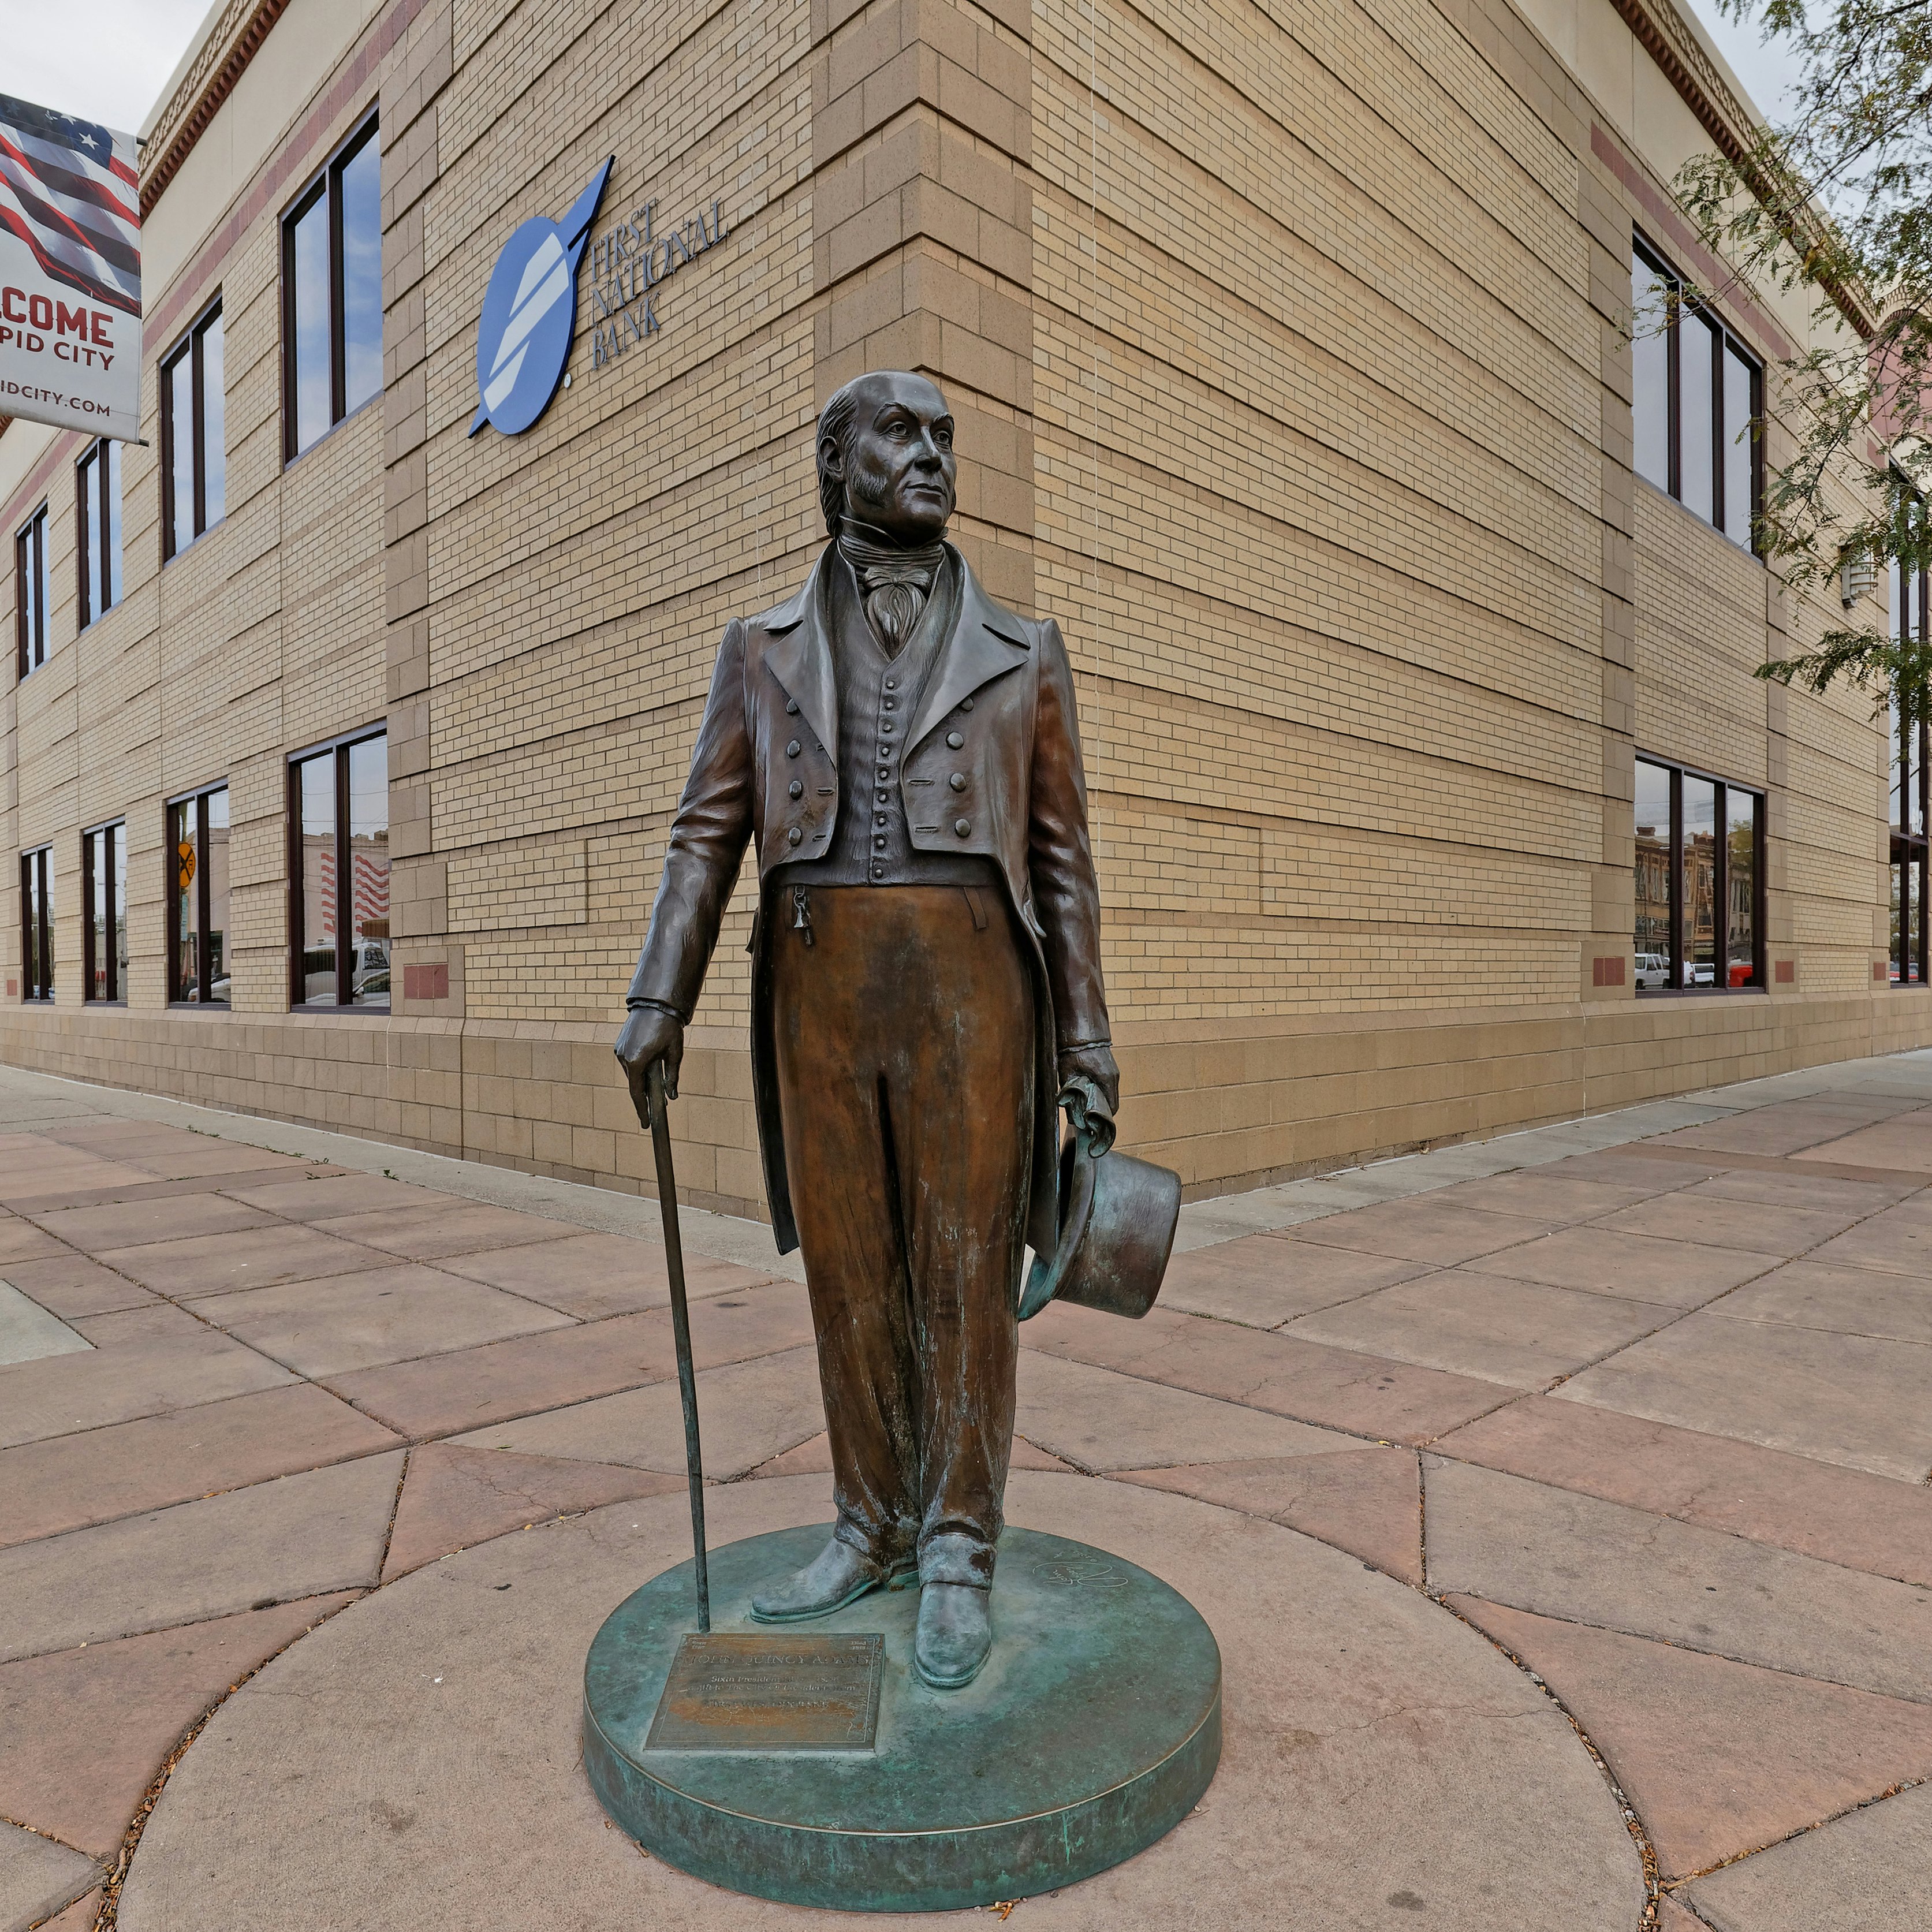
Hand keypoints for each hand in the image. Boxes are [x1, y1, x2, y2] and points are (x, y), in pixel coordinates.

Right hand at [615, 1005, 684, 1125]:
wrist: (656, 1003)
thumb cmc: (668, 1027)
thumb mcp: (675, 1054)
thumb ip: (672, 1077)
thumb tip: (671, 1096)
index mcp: (636, 1062)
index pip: (636, 1093)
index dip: (641, 1110)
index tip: (645, 1124)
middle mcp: (623, 1057)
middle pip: (634, 1084)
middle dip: (644, 1096)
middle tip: (655, 1109)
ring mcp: (619, 1050)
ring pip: (632, 1073)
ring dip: (642, 1081)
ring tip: (655, 1089)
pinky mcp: (620, 1044)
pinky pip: (629, 1062)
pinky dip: (638, 1069)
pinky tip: (649, 1071)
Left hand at [1056, 1043, 1119, 1156]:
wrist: (1082, 1029)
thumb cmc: (1073, 1051)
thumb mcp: (1068, 1074)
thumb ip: (1071, 1094)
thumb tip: (1072, 1114)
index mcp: (1106, 1080)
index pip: (1112, 1109)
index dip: (1103, 1119)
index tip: (1093, 1125)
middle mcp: (1113, 1077)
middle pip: (1112, 1103)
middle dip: (1101, 1112)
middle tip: (1087, 1118)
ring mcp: (1113, 1071)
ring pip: (1110, 1094)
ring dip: (1100, 1101)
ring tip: (1086, 1106)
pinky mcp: (1109, 1067)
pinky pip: (1107, 1085)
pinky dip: (1101, 1092)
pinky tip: (1088, 1093)